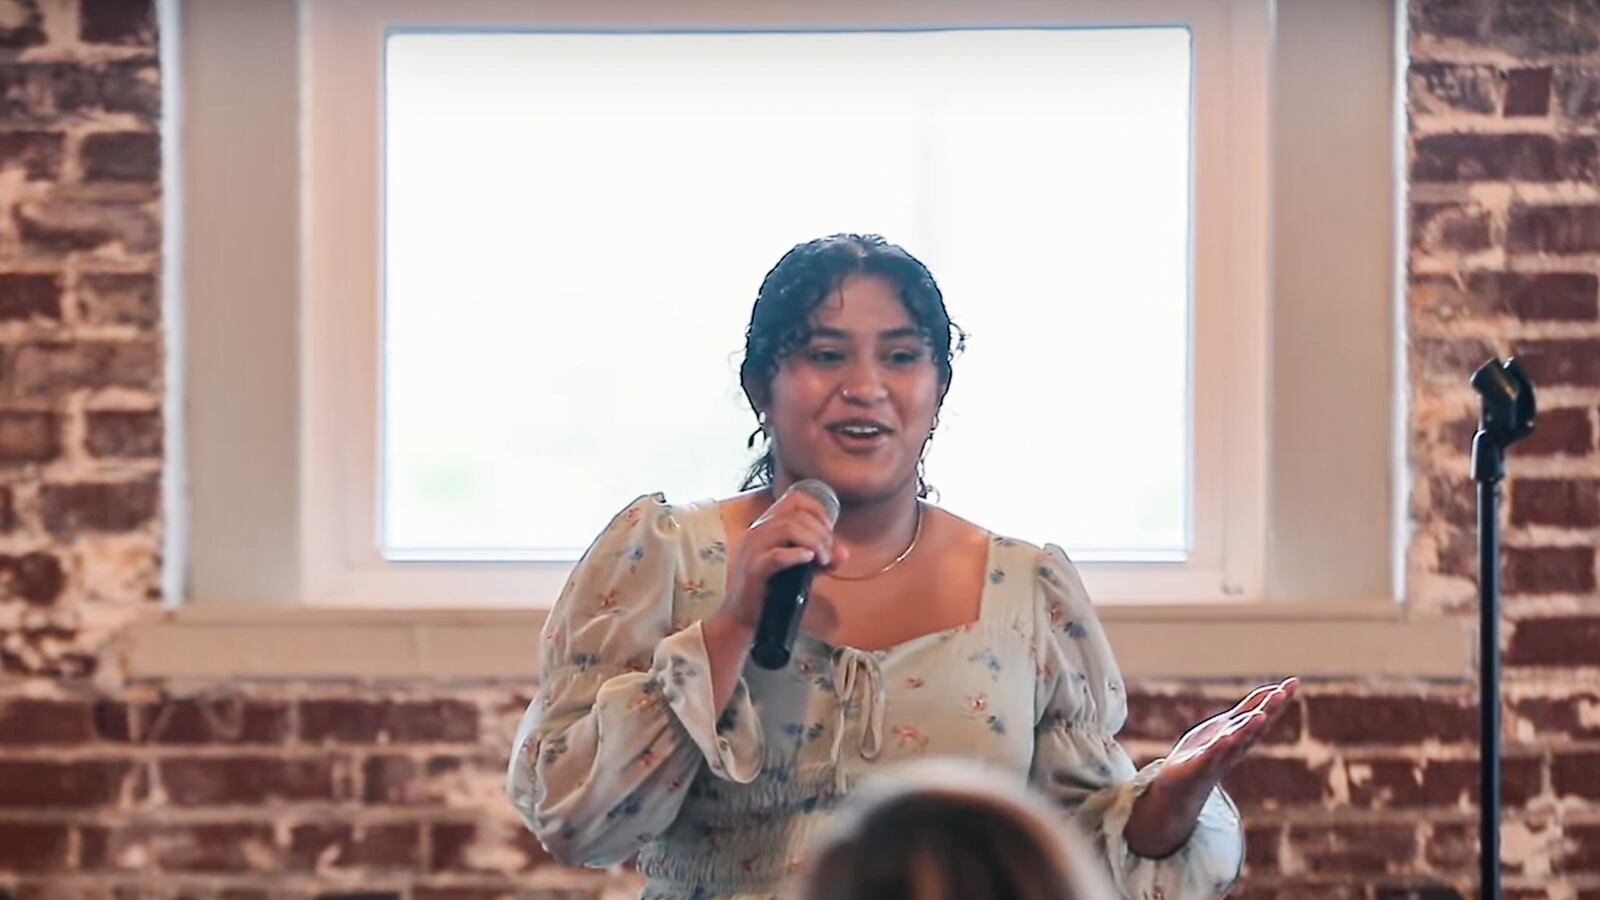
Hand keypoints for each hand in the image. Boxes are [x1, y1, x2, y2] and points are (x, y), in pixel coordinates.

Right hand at [710, 488, 846, 633]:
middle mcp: (758, 530)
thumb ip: (823, 559)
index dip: (818, 511)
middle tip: (828, 554)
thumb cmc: (771, 590)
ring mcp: (754, 549)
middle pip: (797, 514)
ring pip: (788, 528)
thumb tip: (844, 552)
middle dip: (821, 532)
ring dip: (814, 542)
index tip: (829, 532)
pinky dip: (797, 555)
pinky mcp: (754, 569)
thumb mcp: (802, 570)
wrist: (744, 616)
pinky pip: (777, 555)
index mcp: (767, 525)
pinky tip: (809, 560)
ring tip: (823, 560)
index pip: (795, 499)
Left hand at [1124, 677, 1297, 857]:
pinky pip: (1210, 756)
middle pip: (1254, 727)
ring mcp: (1218, 757)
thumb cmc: (1207, 751)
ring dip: (1248, 729)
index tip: (1293, 681)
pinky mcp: (1198, 767)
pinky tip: (1227, 737)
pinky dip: (1219, 747)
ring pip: (1236, 742)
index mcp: (1242, 735)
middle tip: (1281, 693)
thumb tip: (1273, 690)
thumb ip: (1249, 709)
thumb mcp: (1229, 725)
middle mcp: (1235, 746)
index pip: (1264, 715)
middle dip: (1268, 710)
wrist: (1180, 785)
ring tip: (1260, 715)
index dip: (1278, 700)